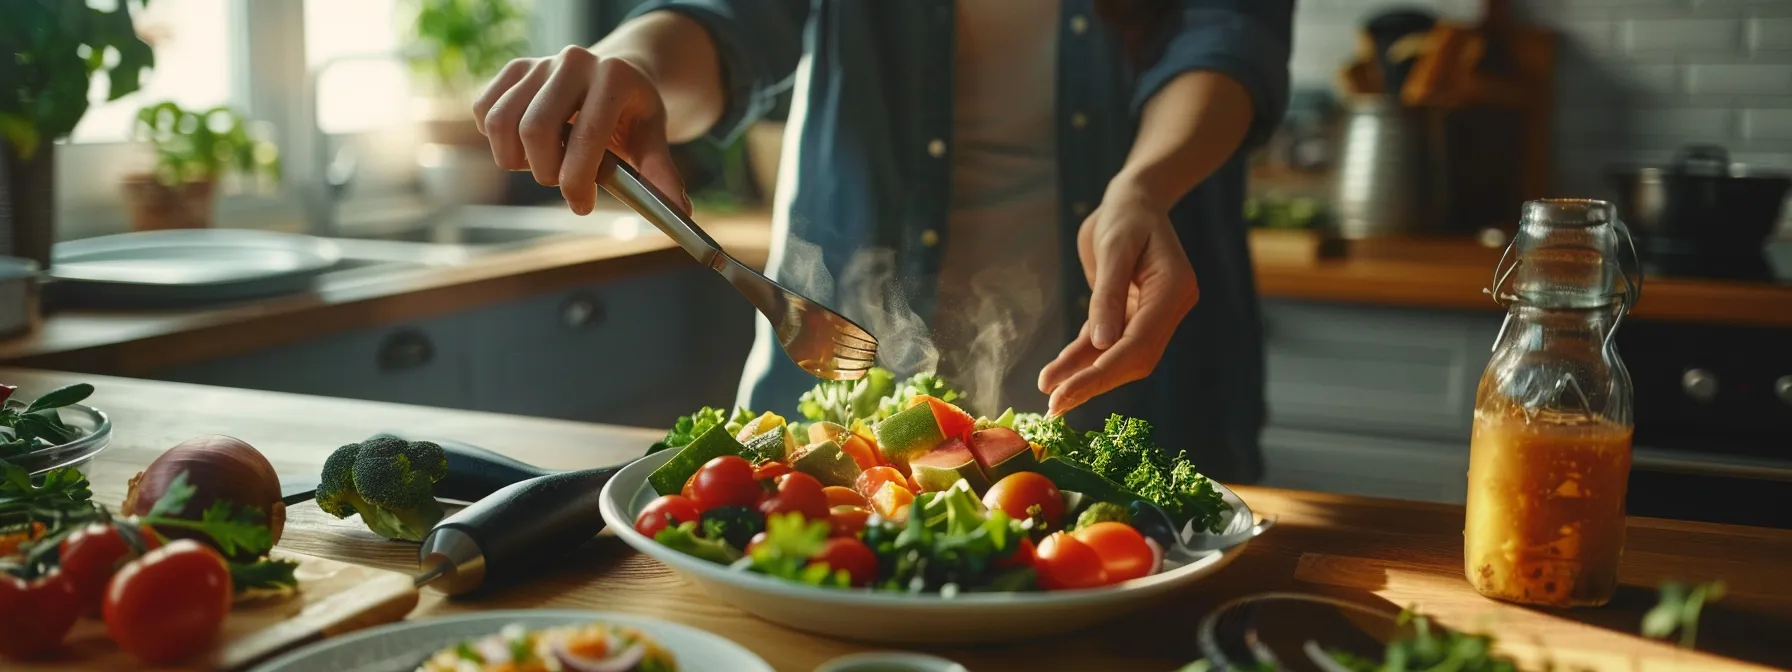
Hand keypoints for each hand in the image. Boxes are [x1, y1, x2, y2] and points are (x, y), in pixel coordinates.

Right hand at [473, 46, 688, 215]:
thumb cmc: (633, 112)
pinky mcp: (514, 68)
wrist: (616, 74)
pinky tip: (525, 145)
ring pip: (502, 122)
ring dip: (516, 159)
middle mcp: (574, 62)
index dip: (577, 181)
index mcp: (613, 77)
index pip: (585, 136)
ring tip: (544, 163)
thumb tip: (680, 212)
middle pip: (534, 130)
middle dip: (545, 172)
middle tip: (562, 184)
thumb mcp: (653, 138)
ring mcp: (540, 62)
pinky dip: (496, 139)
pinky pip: (485, 111)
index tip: (582, 205)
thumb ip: (661, 173)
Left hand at [1038, 185, 1199, 415]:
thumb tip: (1101, 346)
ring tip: (1049, 394)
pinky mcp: (1131, 314)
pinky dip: (1082, 358)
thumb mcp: (1113, 247)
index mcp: (1174, 291)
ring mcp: (1153, 314)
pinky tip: (1057, 373)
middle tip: (1054, 406)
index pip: (1137, 344)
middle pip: (1132, 359)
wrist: (1133, 198)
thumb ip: (1108, 296)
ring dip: (1084, 375)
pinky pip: (1106, 342)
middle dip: (1092, 383)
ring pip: (1119, 357)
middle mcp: (1169, 308)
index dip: (1101, 373)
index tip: (1065, 394)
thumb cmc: (1125, 214)